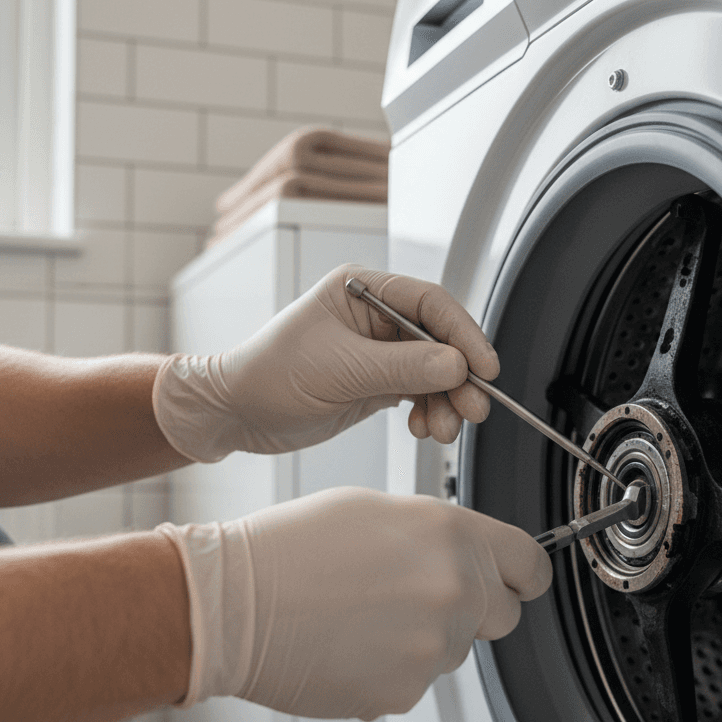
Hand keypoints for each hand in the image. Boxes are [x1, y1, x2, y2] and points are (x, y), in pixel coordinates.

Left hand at [152, 263, 499, 461]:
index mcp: (362, 291)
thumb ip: (403, 368)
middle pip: (439, 340)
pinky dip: (428, 412)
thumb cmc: (270, 375)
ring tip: (442, 430)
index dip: (464, 335)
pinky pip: (419, 392)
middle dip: (460, 377)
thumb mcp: (341, 370)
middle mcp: (374, 317)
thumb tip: (457, 366)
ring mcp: (376, 351)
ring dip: (446, 402)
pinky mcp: (375, 381)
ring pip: (434, 371)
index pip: (431, 303)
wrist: (237, 413)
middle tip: (472, 410)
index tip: (484, 368)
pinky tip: (422, 428)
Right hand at [157, 487, 551, 719]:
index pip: (532, 565)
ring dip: (424, 637)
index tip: (516, 579)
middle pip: (502, 615)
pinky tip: (349, 642)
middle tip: (416, 593)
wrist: (235, 602)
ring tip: (363, 613)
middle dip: (472, 607)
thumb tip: (463, 554)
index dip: (523, 573)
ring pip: (453, 650)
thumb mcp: (375, 509)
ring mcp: (431, 648)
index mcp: (451, 535)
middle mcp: (453, 591)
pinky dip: (391, 668)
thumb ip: (436, 533)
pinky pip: (416, 682)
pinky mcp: (404, 693)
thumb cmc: (291, 546)